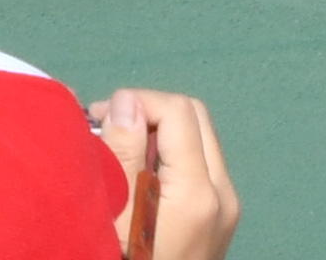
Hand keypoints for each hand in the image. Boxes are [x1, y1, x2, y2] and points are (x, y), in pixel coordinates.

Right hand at [91, 89, 236, 259]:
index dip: (138, 102)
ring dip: (157, 136)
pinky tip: (133, 178)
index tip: (99, 119)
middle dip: (149, 114)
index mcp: (200, 192)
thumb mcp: (112, 220)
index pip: (179, 112)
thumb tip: (128, 102)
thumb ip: (123, 158)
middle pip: (195, 120)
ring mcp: (225, 211)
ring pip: (198, 143)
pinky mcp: (218, 223)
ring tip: (114, 154)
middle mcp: (224, 196)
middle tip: (105, 131)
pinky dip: (168, 160)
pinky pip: (199, 170)